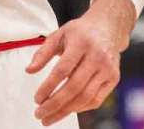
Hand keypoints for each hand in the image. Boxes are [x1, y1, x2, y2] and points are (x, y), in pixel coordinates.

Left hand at [25, 0, 132, 125]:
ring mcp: (108, 68)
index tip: (36, 99)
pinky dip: (80, 108)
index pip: (62, 70)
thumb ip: (42, 53)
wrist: (108, 27)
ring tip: (49, 117)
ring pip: (86, 96)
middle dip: (55, 104)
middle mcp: (97, 56)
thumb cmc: (79, 32)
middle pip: (74, 87)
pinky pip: (96, 99)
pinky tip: (67, 110)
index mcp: (81, 43)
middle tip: (40, 114)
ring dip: (66, 110)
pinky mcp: (114, 78)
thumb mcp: (58, 35)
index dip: (48, 86)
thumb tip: (29, 70)